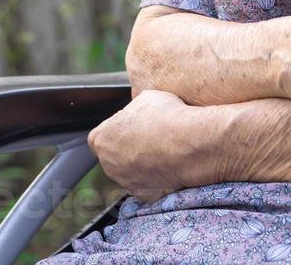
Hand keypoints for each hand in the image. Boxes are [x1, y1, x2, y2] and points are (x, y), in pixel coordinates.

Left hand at [87, 89, 206, 202]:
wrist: (189, 143)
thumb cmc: (166, 116)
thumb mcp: (145, 98)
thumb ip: (132, 110)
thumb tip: (136, 113)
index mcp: (101, 139)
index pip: (101, 136)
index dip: (118, 129)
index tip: (134, 124)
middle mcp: (108, 164)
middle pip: (114, 155)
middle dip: (128, 146)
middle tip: (150, 135)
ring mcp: (125, 181)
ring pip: (129, 171)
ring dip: (141, 162)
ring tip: (163, 147)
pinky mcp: (143, 193)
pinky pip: (145, 185)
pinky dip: (154, 178)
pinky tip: (167, 164)